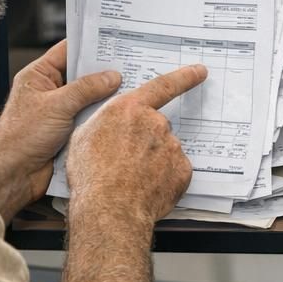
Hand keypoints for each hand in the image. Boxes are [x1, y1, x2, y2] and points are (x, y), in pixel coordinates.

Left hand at [0, 40, 125, 219]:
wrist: (14, 174)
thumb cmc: (22, 136)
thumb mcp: (57, 105)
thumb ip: (86, 89)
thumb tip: (112, 76)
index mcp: (39, 75)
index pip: (67, 50)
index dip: (90, 44)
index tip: (115, 39)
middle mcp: (51, 91)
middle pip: (83, 75)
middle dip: (105, 72)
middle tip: (132, 64)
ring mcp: (61, 111)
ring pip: (90, 98)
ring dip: (107, 96)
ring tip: (134, 86)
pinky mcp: (69, 131)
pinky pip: (91, 118)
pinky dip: (104, 116)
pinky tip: (123, 112)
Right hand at [66, 64, 207, 228]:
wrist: (110, 210)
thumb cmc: (92, 176)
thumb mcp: (83, 137)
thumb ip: (104, 122)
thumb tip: (110, 124)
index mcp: (129, 109)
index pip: (163, 86)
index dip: (183, 77)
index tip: (199, 71)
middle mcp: (155, 123)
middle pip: (156, 126)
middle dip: (145, 140)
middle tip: (126, 160)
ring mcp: (172, 146)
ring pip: (165, 149)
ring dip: (153, 160)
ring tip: (132, 179)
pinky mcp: (182, 169)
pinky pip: (174, 170)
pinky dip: (164, 177)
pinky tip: (147, 187)